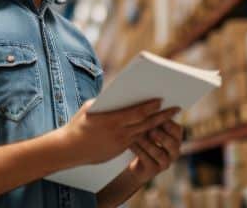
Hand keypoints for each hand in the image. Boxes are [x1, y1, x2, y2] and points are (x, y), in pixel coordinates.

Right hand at [59, 99, 179, 166]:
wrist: (70, 149)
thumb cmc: (78, 124)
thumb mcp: (91, 108)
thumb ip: (107, 102)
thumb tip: (121, 95)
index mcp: (112, 120)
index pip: (137, 112)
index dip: (151, 107)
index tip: (162, 100)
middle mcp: (119, 133)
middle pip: (146, 123)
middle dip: (163, 116)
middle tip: (176, 109)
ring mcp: (120, 143)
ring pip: (144, 133)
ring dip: (158, 125)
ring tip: (170, 118)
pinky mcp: (119, 150)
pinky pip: (137, 140)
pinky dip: (148, 133)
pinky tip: (155, 128)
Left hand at [127, 119, 182, 184]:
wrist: (135, 164)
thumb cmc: (143, 140)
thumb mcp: (149, 129)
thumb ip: (153, 120)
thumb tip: (151, 105)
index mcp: (175, 139)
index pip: (178, 130)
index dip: (168, 124)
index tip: (158, 118)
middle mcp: (174, 151)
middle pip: (172, 143)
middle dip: (160, 135)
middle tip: (150, 129)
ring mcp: (166, 163)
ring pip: (159, 152)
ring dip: (147, 142)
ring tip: (136, 136)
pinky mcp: (154, 171)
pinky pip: (148, 160)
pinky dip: (138, 150)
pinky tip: (130, 144)